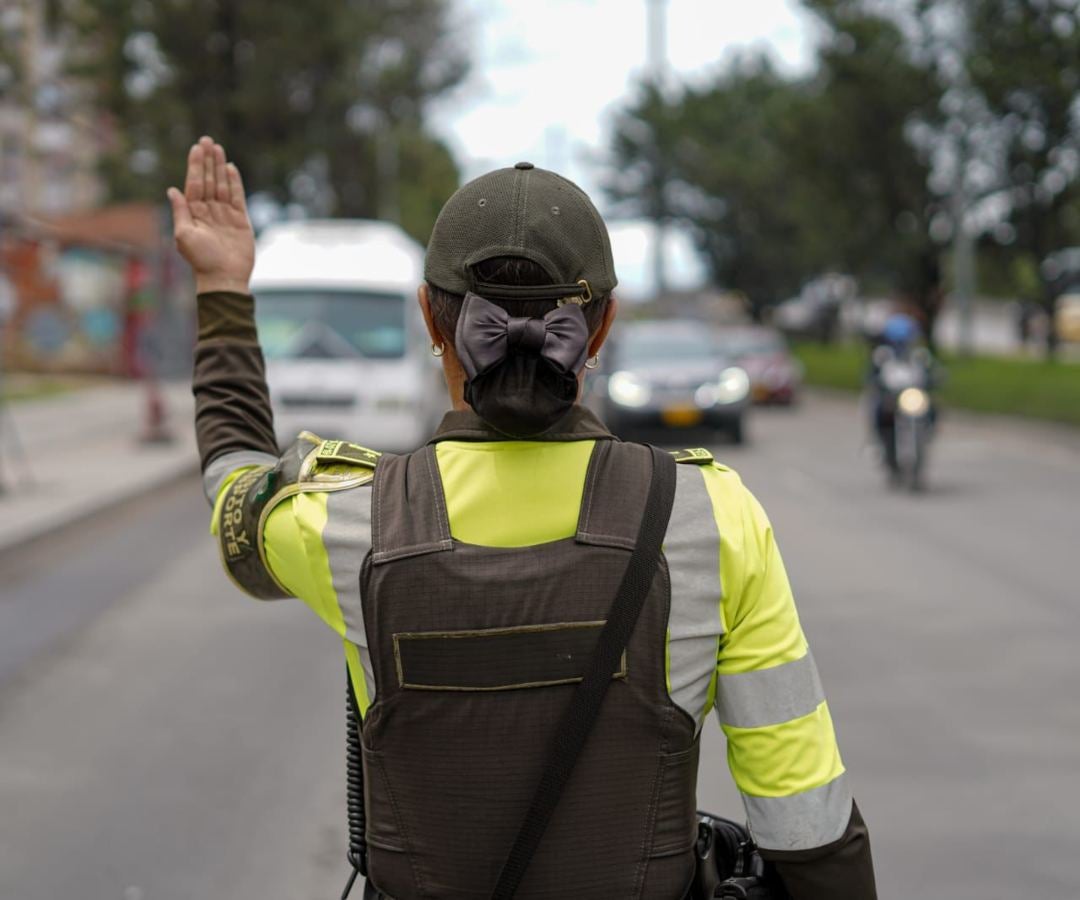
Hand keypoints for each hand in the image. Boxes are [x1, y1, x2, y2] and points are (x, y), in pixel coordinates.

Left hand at [167, 136, 254, 295]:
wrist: (224, 277)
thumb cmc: (201, 260)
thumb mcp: (184, 235)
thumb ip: (180, 212)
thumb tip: (172, 190)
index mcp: (193, 213)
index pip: (194, 183)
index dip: (195, 166)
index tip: (196, 148)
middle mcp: (208, 210)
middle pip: (208, 180)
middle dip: (207, 160)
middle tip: (207, 140)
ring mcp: (225, 214)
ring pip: (222, 184)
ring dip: (220, 166)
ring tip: (218, 148)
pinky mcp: (240, 220)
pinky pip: (237, 197)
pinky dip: (235, 182)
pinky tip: (231, 168)